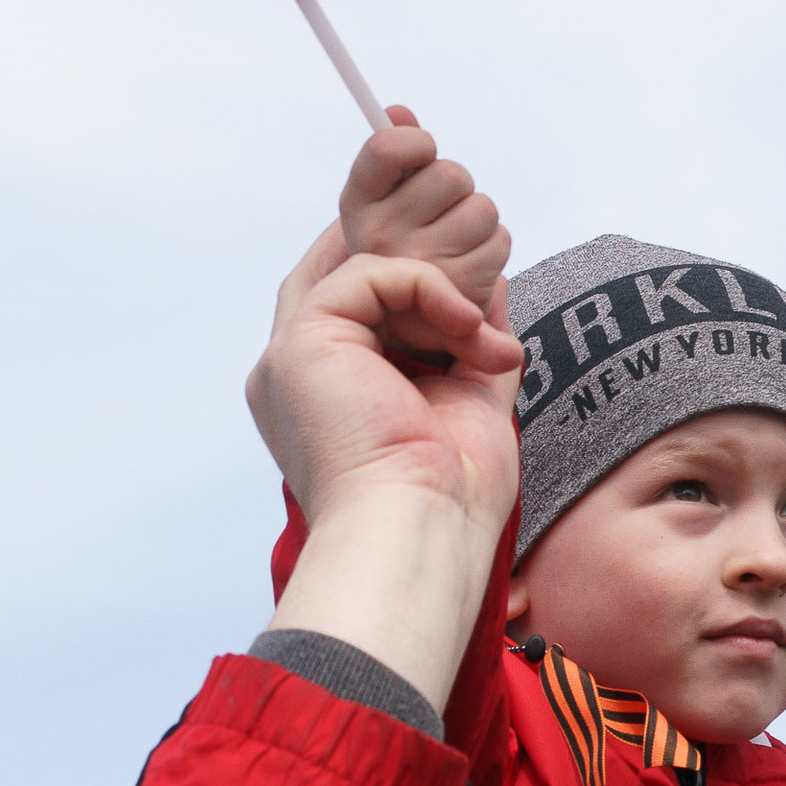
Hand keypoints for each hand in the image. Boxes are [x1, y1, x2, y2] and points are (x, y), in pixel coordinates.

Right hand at [244, 241, 521, 714]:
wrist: (420, 534)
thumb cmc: (450, 498)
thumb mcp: (467, 398)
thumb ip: (470, 339)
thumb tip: (495, 285)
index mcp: (323, 395)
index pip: (350, 305)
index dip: (404, 277)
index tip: (473, 284)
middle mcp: (294, 373)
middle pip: (334, 270)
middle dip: (404, 253)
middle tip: (472, 252)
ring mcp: (290, 355)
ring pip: (359, 265)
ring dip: (439, 288)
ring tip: (485, 346)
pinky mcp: (303, 340)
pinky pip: (372, 273)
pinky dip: (432, 291)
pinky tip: (470, 337)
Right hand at [339, 107, 509, 312]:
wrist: (415, 323)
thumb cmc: (404, 246)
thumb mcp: (387, 201)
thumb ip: (394, 155)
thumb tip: (399, 111)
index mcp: (356, 205)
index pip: (387, 146)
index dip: (417, 142)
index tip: (423, 154)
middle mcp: (380, 236)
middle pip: (452, 174)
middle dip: (458, 190)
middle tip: (441, 213)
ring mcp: (420, 264)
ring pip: (483, 208)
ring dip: (479, 221)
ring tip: (456, 242)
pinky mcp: (458, 288)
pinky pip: (500, 240)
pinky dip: (493, 248)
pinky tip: (469, 266)